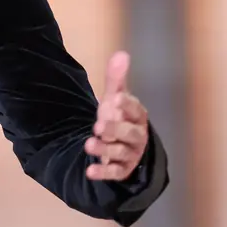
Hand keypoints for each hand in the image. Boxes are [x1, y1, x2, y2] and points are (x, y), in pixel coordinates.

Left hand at [84, 51, 148, 180]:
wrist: (122, 145)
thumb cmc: (120, 117)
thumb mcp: (115, 99)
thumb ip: (116, 79)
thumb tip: (121, 53)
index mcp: (138, 116)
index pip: (136, 110)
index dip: (127, 105)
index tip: (115, 99)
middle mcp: (137, 136)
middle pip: (129, 133)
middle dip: (115, 129)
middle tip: (98, 126)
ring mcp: (131, 154)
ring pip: (121, 153)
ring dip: (105, 150)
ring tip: (88, 144)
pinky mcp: (122, 169)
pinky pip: (115, 173)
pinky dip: (103, 173)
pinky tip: (89, 171)